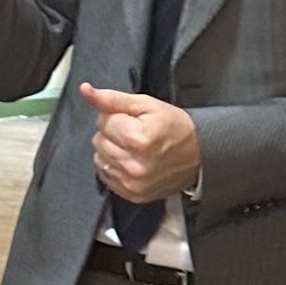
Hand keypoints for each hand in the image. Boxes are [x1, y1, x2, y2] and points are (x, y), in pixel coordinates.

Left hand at [82, 84, 201, 203]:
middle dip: (113, 133)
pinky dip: (114, 167)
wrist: (199, 154)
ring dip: (112, 150)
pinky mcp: (133, 194)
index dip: (116, 117)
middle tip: (135, 133)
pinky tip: (131, 160)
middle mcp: (133, 164)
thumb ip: (112, 99)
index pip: (102, 121)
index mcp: (137, 139)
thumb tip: (86, 90)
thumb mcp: (146, 105)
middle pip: (98, 141)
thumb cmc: (175, 127)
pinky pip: (106, 176)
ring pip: (99, 159)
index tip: (133, 120)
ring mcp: (133, 183)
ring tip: (134, 148)